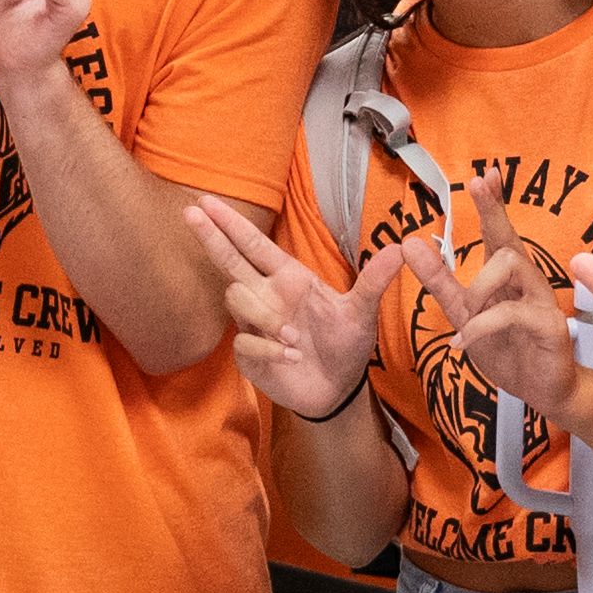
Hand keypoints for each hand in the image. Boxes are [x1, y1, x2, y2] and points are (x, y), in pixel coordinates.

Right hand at [183, 196, 386, 423]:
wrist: (339, 389)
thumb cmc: (346, 344)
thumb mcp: (362, 312)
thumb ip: (374, 281)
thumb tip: (402, 248)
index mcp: (288, 279)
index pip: (253, 245)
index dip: (230, 225)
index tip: (205, 203)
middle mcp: (266, 297)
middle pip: (229, 261)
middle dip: (212, 237)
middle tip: (190, 212)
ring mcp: (254, 325)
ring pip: (237, 299)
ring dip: (265, 316)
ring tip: (294, 338)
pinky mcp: (249, 355)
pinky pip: (245, 341)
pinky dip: (268, 348)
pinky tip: (291, 356)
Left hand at [425, 162, 579, 416]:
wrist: (543, 391)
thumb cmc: (508, 349)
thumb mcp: (464, 314)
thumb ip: (440, 281)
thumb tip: (410, 244)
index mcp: (507, 276)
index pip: (499, 231)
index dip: (493, 203)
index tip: (486, 174)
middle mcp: (527, 280)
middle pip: (510, 237)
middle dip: (494, 210)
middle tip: (479, 183)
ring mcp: (541, 301)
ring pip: (510, 266)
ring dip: (478, 289)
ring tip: (466, 318)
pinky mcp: (548, 326)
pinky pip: (511, 313)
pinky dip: (480, 326)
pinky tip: (462, 342)